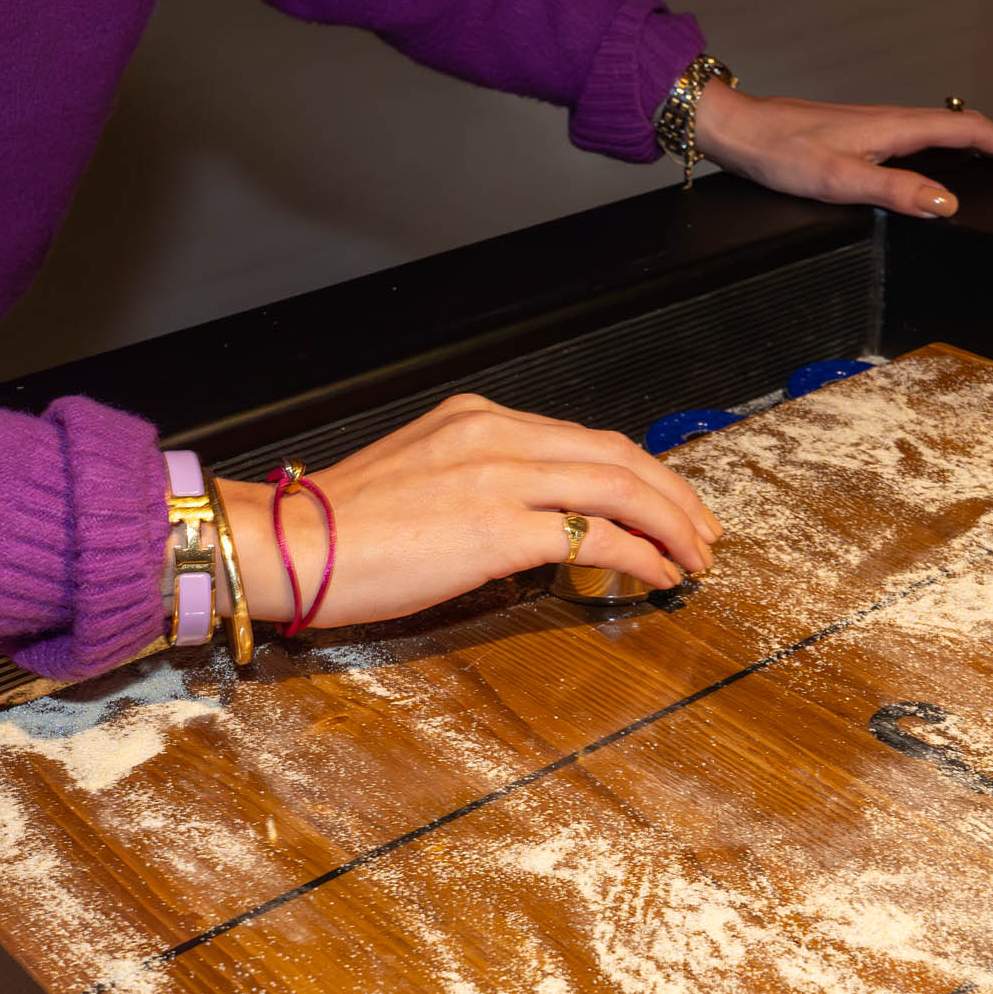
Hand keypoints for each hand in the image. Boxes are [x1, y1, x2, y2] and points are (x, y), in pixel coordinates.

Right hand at [219, 393, 720, 630]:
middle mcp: (494, 435)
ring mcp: (499, 478)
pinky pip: (595, 535)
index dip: (638, 471)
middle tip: (704, 531)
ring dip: (671, 523)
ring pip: (618, 487)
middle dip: (673, 494)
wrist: (289, 545)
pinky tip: (659, 574)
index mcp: (475, 419)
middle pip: (616, 455)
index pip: (581, 438)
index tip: (665, 501)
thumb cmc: (340, 530)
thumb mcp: (417, 479)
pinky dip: (640, 554)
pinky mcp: (497, 528)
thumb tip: (525, 522)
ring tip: (696, 556)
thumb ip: (475, 484)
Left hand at [689, 85, 992, 218]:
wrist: (739, 130)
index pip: (970, 131)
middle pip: (963, 127)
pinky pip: (919, 138)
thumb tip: (947, 205)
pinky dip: (945, 152)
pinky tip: (936, 171)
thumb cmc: (780, 151)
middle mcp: (892, 120)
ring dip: (975, 149)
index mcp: (896, 127)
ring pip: (942, 132)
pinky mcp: (861, 134)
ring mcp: (877, 126)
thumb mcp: (840, 179)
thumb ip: (896, 192)